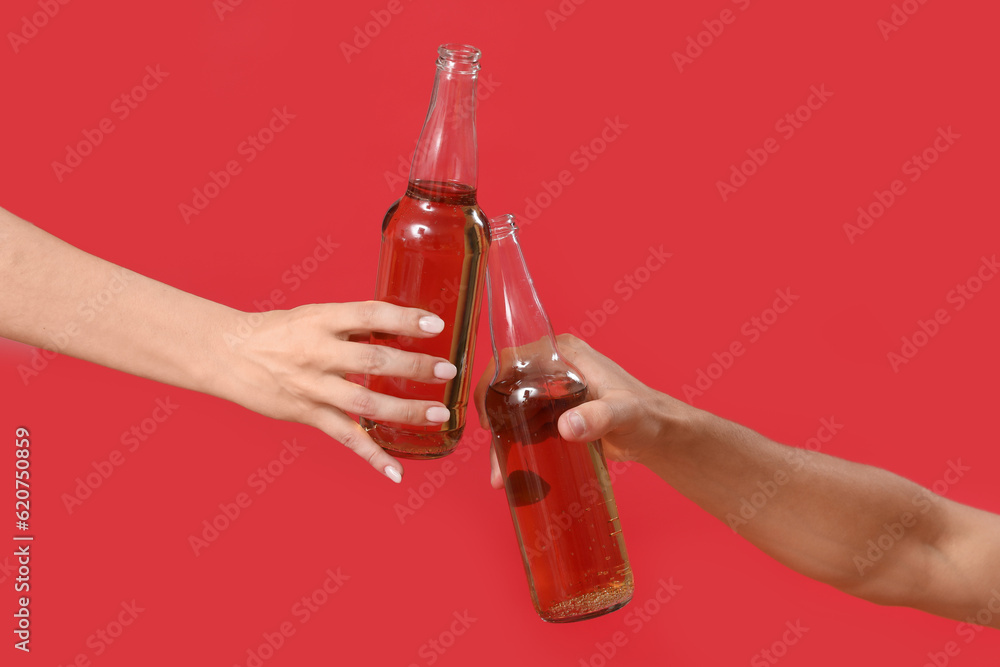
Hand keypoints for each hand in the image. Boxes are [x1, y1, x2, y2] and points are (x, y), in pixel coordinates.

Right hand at [227, 301, 456, 481]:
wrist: (227, 354)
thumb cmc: (278, 332)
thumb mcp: (315, 316)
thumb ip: (354, 324)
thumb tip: (402, 327)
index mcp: (322, 320)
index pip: (369, 314)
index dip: (404, 318)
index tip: (435, 324)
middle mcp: (318, 352)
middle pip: (373, 360)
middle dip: (414, 366)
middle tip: (447, 370)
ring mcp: (312, 386)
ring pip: (364, 401)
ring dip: (405, 410)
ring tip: (438, 414)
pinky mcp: (307, 414)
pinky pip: (344, 437)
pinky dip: (372, 456)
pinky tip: (396, 471)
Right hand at [474, 334, 690, 487]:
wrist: (659, 434)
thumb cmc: (647, 415)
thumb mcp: (623, 413)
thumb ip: (599, 417)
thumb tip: (567, 426)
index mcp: (564, 353)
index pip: (514, 360)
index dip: (493, 385)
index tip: (488, 418)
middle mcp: (555, 367)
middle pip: (509, 390)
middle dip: (496, 423)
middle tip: (496, 457)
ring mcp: (554, 390)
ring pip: (515, 411)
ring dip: (505, 440)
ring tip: (501, 474)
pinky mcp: (557, 412)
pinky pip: (528, 426)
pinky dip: (519, 447)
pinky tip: (513, 471)